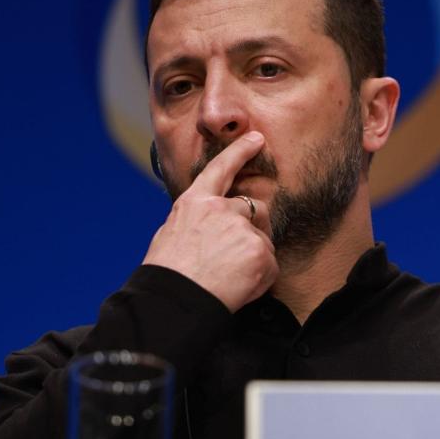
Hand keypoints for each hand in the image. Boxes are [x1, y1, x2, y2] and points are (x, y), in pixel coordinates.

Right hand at [142, 133, 277, 311]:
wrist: (175, 299)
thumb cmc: (168, 274)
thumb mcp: (173, 234)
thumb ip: (198, 222)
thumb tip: (210, 226)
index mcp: (194, 203)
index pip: (220, 169)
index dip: (239, 152)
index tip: (256, 139)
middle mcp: (220, 209)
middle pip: (253, 209)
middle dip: (251, 228)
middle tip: (234, 256)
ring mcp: (242, 229)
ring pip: (262, 239)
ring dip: (253, 256)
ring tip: (229, 276)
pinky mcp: (260, 251)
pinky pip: (270, 264)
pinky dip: (260, 278)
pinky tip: (239, 287)